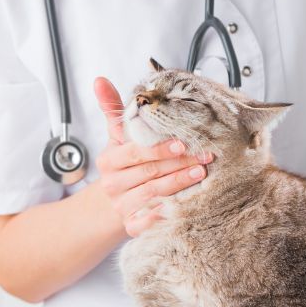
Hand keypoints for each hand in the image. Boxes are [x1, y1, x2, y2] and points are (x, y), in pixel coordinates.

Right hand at [93, 77, 212, 236]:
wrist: (111, 203)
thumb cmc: (123, 165)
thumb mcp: (117, 137)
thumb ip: (114, 110)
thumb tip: (100, 80)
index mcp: (109, 161)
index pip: (136, 153)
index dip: (160, 149)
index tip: (183, 142)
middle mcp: (113, 185)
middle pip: (149, 173)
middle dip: (179, 164)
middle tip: (205, 156)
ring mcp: (122, 207)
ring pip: (154, 195)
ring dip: (180, 185)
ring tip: (202, 173)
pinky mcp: (131, 226)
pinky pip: (150, 222)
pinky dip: (168, 214)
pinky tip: (187, 206)